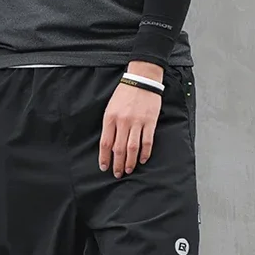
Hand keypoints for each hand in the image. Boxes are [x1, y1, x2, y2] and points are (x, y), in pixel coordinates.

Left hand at [99, 62, 163, 177]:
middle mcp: (122, 121)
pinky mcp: (150, 122)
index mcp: (110, 117)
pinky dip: (145, 153)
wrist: (141, 80)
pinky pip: (147, 142)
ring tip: (128, 170)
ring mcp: (137, 122)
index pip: (105, 143)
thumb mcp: (111, 107)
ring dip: (130, 162)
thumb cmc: (124, 94)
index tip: (104, 166)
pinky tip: (142, 159)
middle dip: (117, 163)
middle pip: (118, 148)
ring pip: (132, 148)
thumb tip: (109, 144)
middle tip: (117, 173)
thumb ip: (110, 125)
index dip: (104, 157)